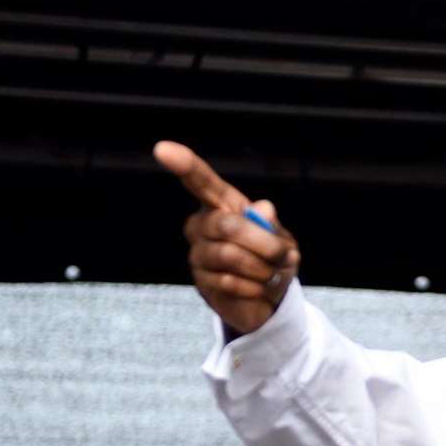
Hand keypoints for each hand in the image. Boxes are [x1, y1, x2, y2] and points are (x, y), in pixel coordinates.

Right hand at [153, 141, 299, 334]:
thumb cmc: (274, 259)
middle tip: (282, 255)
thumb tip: (262, 208)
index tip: (163, 149)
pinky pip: (231, 282)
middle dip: (265, 244)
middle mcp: (202, 224)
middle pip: (228, 226)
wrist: (270, 297)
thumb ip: (272, 225)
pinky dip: (255, 287)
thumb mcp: (283, 240)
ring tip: (268, 273)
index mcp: (222, 205)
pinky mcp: (201, 280)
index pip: (202, 182)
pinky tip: (255, 288)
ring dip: (262, 269)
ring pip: (231, 256)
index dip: (185, 165)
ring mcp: (198, 252)